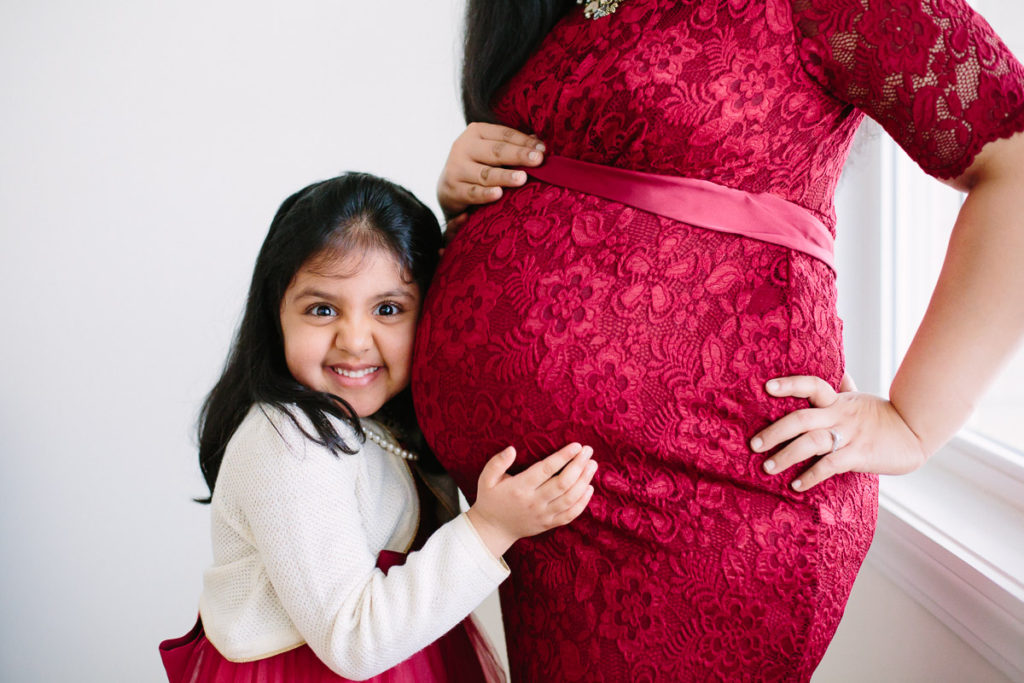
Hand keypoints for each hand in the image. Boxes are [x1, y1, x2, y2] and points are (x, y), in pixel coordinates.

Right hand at [437, 122, 545, 219]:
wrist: (448, 186)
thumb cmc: (479, 164)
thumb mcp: (492, 151)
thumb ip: (513, 147)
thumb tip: (539, 143)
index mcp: (476, 132)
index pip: (504, 135)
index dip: (524, 141)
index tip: (543, 150)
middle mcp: (463, 147)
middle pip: (496, 151)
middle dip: (518, 155)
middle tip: (538, 160)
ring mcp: (456, 168)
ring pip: (486, 174)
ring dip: (504, 176)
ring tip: (522, 178)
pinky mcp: (453, 190)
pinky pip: (473, 193)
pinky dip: (484, 195)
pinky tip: (498, 194)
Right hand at [466, 443, 595, 557]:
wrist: (492, 530)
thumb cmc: (490, 499)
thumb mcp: (486, 479)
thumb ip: (497, 463)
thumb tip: (512, 449)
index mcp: (520, 488)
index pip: (546, 470)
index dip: (563, 457)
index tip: (576, 445)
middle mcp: (534, 502)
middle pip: (563, 483)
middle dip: (579, 465)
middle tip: (588, 451)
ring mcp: (543, 515)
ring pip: (570, 498)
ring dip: (584, 480)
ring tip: (592, 465)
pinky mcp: (549, 524)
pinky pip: (570, 514)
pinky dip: (583, 502)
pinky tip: (589, 488)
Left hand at [750, 375, 928, 490]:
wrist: (914, 434)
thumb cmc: (881, 417)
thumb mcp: (860, 400)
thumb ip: (845, 388)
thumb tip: (840, 372)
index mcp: (837, 400)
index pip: (811, 385)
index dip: (789, 385)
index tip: (767, 387)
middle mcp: (839, 415)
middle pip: (801, 418)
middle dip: (774, 432)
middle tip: (754, 445)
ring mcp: (849, 435)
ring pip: (811, 442)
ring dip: (786, 456)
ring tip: (767, 467)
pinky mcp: (859, 455)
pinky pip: (830, 465)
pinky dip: (811, 476)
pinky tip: (796, 485)